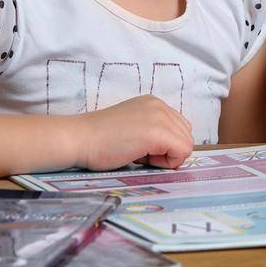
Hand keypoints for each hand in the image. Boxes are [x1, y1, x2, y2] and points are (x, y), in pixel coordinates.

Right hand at [71, 95, 194, 170]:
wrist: (79, 139)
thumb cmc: (99, 139)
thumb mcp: (133, 127)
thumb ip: (152, 130)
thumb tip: (170, 149)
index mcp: (153, 103)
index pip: (179, 128)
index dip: (166, 145)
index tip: (143, 149)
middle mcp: (159, 105)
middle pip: (186, 136)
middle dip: (169, 151)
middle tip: (142, 155)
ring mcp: (159, 117)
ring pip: (186, 145)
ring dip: (167, 157)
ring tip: (141, 156)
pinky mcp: (157, 133)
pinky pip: (182, 152)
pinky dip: (167, 163)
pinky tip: (144, 160)